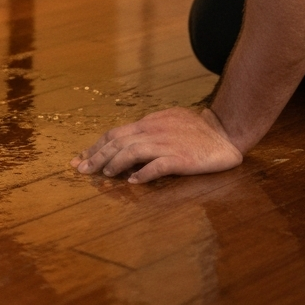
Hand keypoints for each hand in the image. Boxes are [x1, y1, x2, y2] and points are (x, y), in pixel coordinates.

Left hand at [70, 107, 242, 183]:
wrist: (224, 133)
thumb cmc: (196, 129)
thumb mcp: (166, 122)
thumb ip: (147, 131)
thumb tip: (125, 142)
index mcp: (148, 124)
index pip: (115, 134)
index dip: (95, 146)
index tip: (79, 158)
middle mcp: (153, 132)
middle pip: (118, 142)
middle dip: (97, 156)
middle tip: (81, 170)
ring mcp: (167, 145)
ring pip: (133, 152)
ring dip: (115, 163)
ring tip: (103, 175)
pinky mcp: (181, 159)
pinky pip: (159, 165)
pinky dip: (144, 173)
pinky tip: (133, 182)